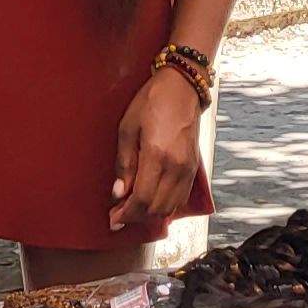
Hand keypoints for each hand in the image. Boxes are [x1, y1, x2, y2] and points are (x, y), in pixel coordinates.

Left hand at [106, 69, 206, 231]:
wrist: (183, 88)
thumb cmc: (152, 102)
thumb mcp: (128, 127)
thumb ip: (124, 163)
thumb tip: (119, 192)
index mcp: (158, 156)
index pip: (142, 199)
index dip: (126, 214)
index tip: (113, 219)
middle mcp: (177, 167)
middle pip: (156, 208)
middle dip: (135, 217)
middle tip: (118, 216)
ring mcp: (188, 169)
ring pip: (170, 207)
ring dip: (150, 214)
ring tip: (132, 210)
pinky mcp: (194, 168)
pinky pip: (180, 198)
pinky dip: (165, 206)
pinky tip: (151, 202)